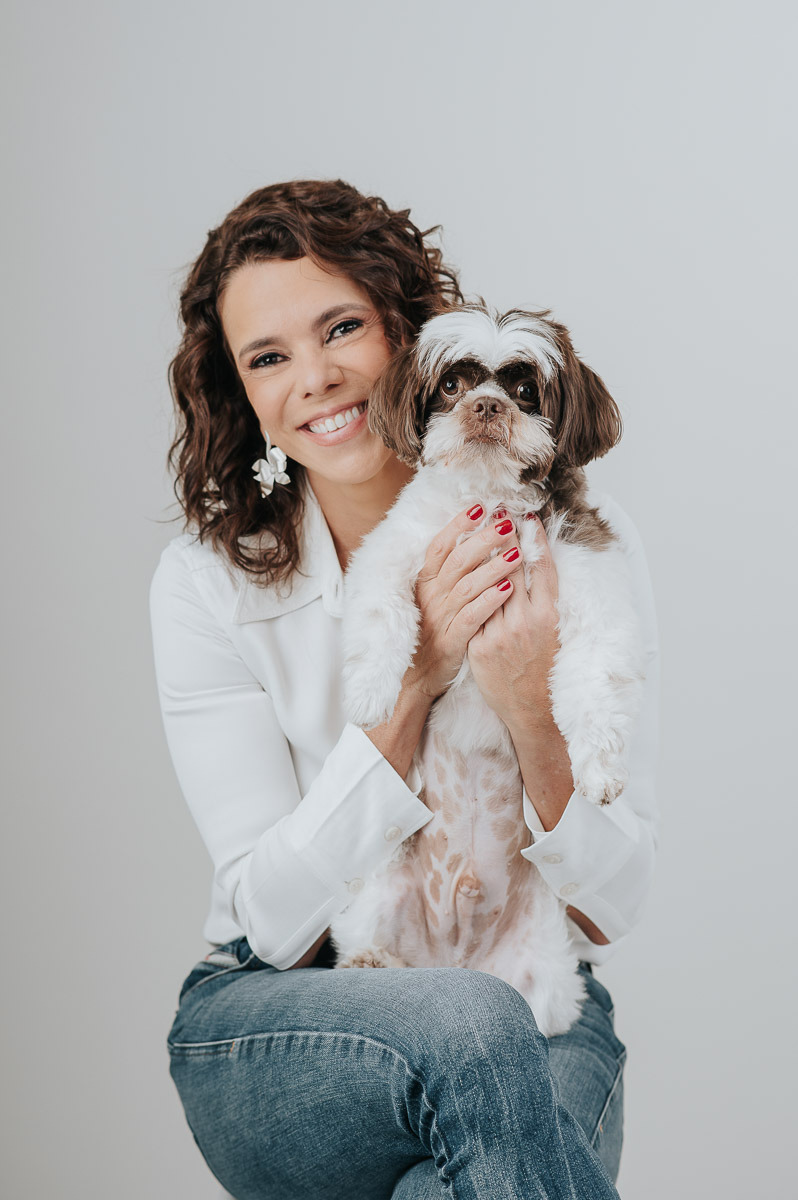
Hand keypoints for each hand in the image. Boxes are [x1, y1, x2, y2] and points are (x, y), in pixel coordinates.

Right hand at [405, 505, 524, 700]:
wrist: (417, 677)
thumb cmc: (432, 632)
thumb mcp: (434, 598)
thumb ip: (450, 572)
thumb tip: (472, 538)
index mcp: (425, 583)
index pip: (440, 546)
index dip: (458, 525)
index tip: (480, 507)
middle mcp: (431, 597)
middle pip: (458, 560)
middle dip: (484, 539)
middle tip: (508, 522)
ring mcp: (441, 618)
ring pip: (468, 586)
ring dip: (494, 566)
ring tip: (517, 551)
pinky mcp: (452, 640)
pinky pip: (472, 617)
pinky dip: (490, 600)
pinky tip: (509, 588)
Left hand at [466, 514, 560, 732]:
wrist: (531, 710)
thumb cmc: (544, 669)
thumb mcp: (551, 633)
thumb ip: (542, 603)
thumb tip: (534, 568)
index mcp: (549, 617)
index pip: (543, 569)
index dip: (537, 541)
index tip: (530, 518)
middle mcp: (526, 622)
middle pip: (514, 569)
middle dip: (506, 537)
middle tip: (500, 511)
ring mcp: (500, 634)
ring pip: (489, 584)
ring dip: (484, 555)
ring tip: (480, 529)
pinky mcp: (480, 647)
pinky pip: (472, 610)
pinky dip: (468, 588)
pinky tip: (462, 566)